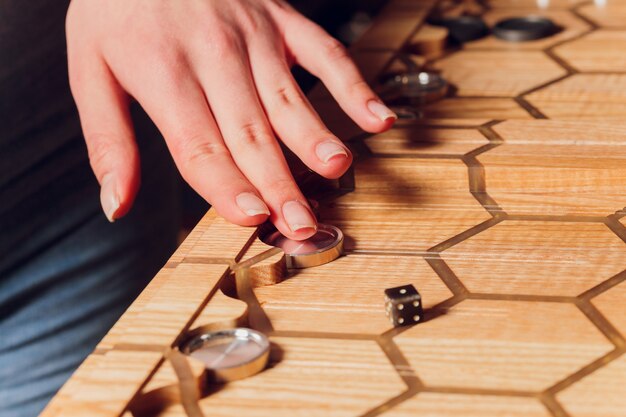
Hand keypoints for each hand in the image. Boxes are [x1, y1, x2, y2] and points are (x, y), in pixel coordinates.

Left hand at [66, 0, 396, 239]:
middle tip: (302, 223)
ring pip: (288, 96)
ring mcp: (253, 33)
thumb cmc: (117, 8)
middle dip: (278, 181)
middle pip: (250, 130)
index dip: (225, 184)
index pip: (198, 143)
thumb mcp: (89, 68)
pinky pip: (324, 52)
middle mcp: (213, 53)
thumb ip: (108, 142)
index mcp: (162, 71)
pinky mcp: (281, 19)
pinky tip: (375, 117)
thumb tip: (115, 205)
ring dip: (314, 136)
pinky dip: (352, 85)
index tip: (252, 218)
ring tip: (336, 169)